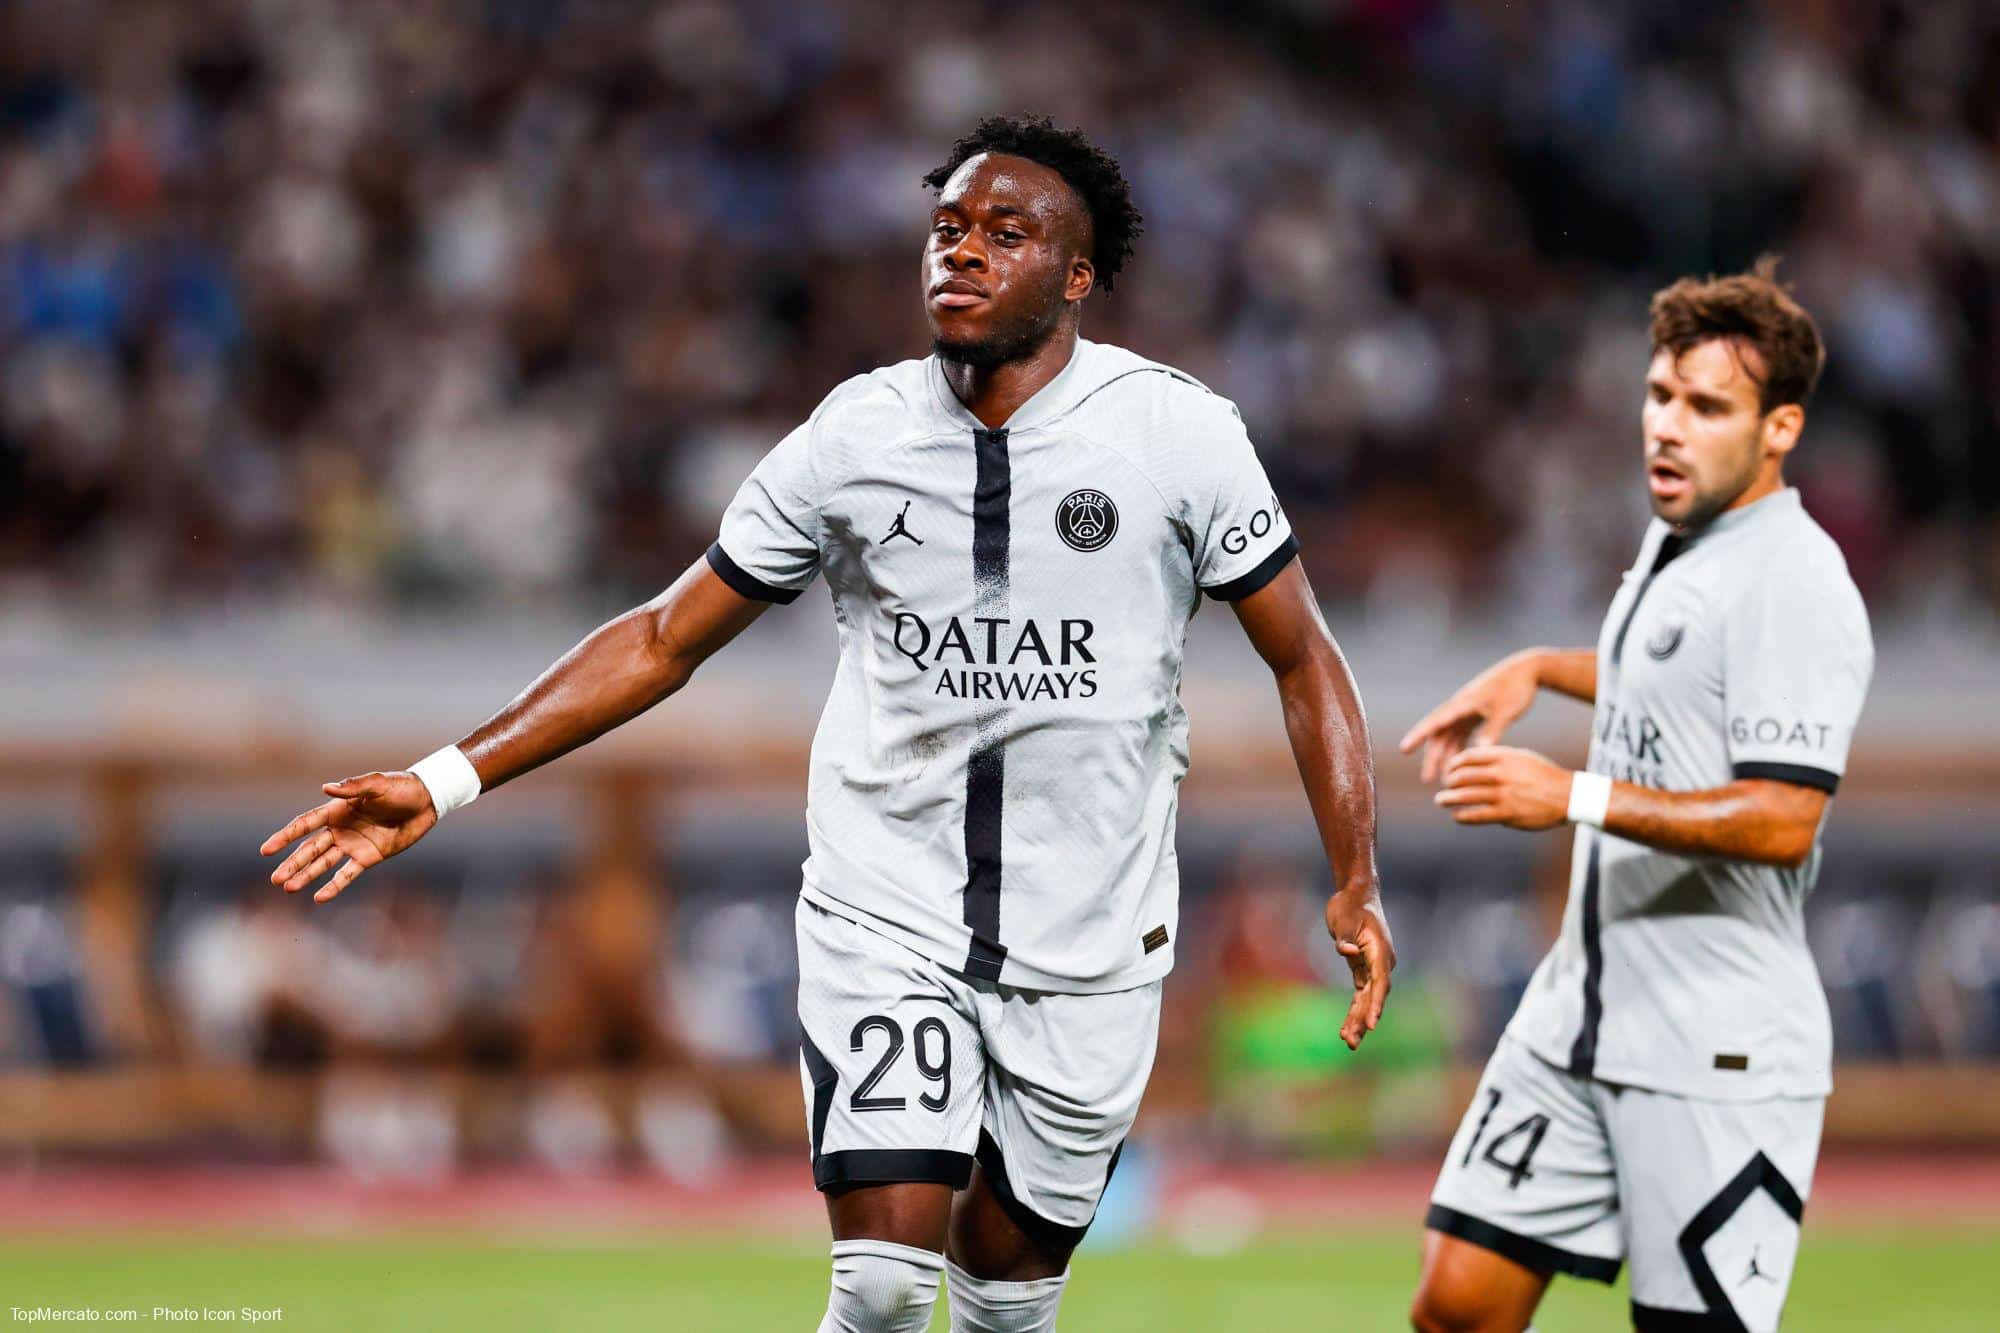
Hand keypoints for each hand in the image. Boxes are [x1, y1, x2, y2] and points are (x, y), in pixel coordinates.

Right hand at [259, 772, 438, 901]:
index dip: (285, 836)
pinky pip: (347, 875)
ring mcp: (353, 844)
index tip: (266, 850)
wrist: (426, 801)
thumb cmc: (401, 787)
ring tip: (287, 888)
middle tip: (274, 879)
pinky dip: (333, 886)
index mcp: (337, 810)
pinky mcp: (368, 857)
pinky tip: (318, 898)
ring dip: (305, 876)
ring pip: (323, 864)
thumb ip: (353, 787)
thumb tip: (326, 788)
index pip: (305, 825)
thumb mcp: (378, 784)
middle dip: (292, 863)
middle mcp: (340, 829)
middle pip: (309, 849)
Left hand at [1325, 885, 1394, 1050]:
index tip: (1372, 1023)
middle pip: (1375, 996)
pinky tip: (1346, 1027)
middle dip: (1363, 1020)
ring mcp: (1374, 967)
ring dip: (1358, 1020)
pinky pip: (1361, 994)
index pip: (1380, 983)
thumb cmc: (1350, 904)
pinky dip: (1354, 1009)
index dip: (1376, 1004)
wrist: (1356, 894)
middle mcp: (1382, 963)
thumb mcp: (1344, 918)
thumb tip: (1347, 952)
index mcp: (1381, 951)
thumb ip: (1345, 938)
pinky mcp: (1363, 968)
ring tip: (1348, 1041)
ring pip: (1368, 999)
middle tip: (1350, 1042)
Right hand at [1400, 652, 1541, 783]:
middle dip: (1432, 757)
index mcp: (1462, 704)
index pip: (1435, 722)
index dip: (1418, 736)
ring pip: (1450, 737)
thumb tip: (1478, 753)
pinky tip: (1462, 766)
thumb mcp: (1505, 711)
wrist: (1528, 670)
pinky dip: (1460, 750)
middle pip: (1439, 734)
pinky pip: (1463, 735)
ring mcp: (1467, 711)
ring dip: (1446, 756)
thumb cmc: (1516, 688)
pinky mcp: (1477, 714)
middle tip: (1427, 779)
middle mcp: (1460, 708)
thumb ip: (1491, 731)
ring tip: (1445, 780)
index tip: (1404, 749)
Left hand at [1435, 746, 1571, 829]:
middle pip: (1463, 776)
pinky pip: (1476, 815)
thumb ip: (1498, 757)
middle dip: (1448, 781)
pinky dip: (1462, 816)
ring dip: (1448, 798)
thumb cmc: (1543, 775)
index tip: (1449, 769)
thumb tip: (1474, 762)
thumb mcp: (1521, 757)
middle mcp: (1500, 774)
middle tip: (1444, 786)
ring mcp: (1503, 794)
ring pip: (1465, 796)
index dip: (1454, 763)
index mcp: (1504, 756)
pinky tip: (1457, 816)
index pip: (1468, 757)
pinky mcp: (1506, 813)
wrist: (1568, 795)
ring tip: (1441, 800)